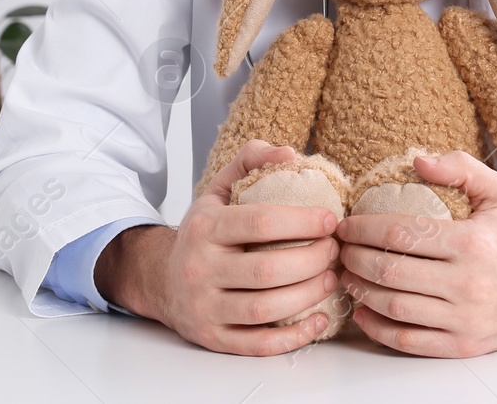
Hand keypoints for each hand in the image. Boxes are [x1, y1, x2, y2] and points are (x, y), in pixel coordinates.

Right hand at [96, 139, 341, 355]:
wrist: (161, 280)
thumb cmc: (201, 233)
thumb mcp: (217, 190)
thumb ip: (250, 161)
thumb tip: (289, 153)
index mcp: (205, 228)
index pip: (260, 223)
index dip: (303, 221)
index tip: (331, 219)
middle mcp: (200, 269)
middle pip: (268, 270)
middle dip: (313, 260)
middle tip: (335, 251)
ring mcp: (205, 308)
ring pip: (266, 309)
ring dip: (309, 295)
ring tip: (331, 279)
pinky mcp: (214, 338)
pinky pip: (259, 344)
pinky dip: (295, 336)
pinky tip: (319, 319)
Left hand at [334, 151, 496, 356]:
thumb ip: (460, 168)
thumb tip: (417, 161)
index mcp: (473, 241)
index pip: (402, 234)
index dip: (363, 230)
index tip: (346, 226)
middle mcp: (469, 283)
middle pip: (390, 271)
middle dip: (354, 259)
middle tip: (339, 250)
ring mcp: (465, 318)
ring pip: (394, 307)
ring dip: (360, 291)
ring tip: (346, 275)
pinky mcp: (464, 345)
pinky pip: (409, 340)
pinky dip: (378, 328)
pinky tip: (363, 312)